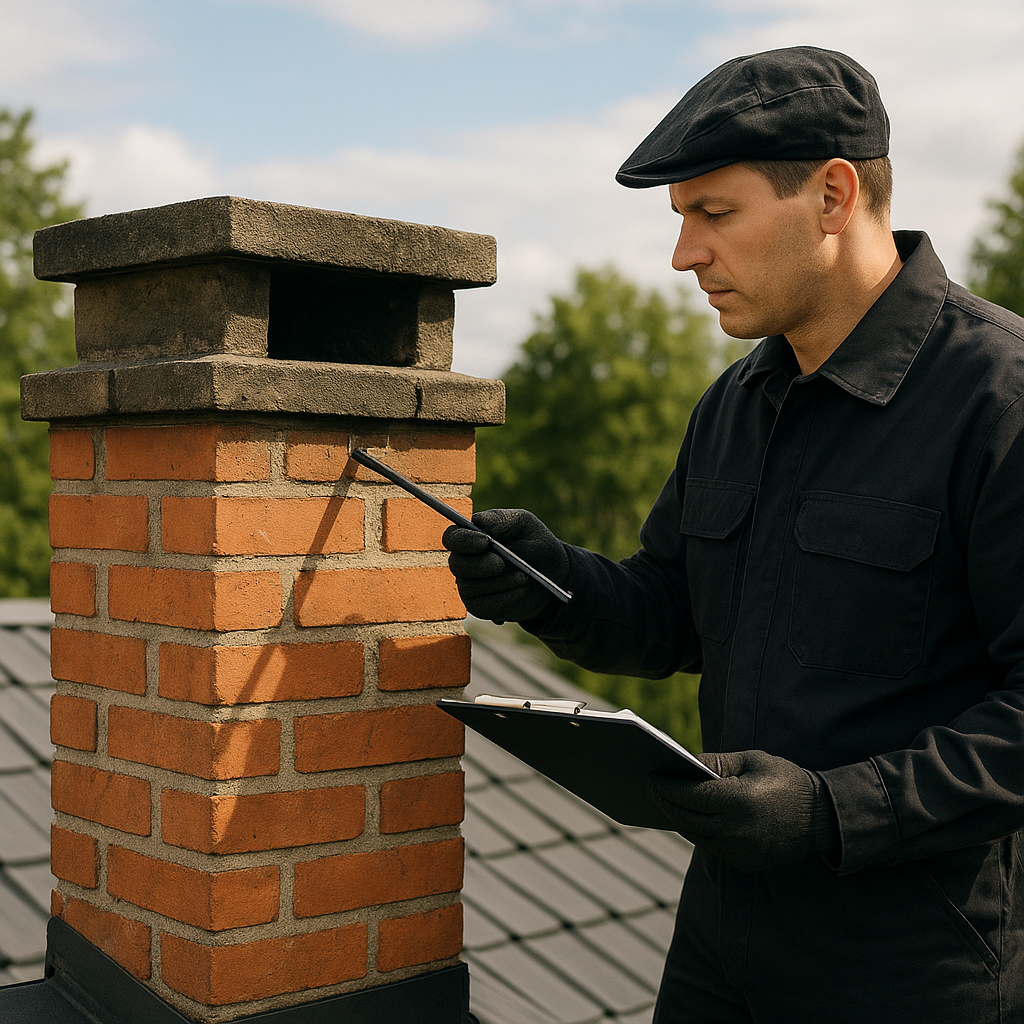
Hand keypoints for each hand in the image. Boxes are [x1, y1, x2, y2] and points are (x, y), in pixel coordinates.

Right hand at [442, 509, 568, 623]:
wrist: (552, 574)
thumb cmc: (534, 543)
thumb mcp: (525, 524)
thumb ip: (501, 519)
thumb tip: (478, 520)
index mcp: (471, 537)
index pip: (452, 537)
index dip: (464, 540)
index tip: (485, 541)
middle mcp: (465, 561)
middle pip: (457, 565)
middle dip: (480, 565)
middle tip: (502, 564)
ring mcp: (470, 585)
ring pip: (470, 587)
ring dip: (498, 583)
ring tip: (522, 577)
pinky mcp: (480, 606)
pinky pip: (481, 607)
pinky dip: (503, 598)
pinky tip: (520, 591)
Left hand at [649, 750, 839, 871]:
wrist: (823, 817)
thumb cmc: (785, 780)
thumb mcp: (752, 761)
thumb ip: (715, 763)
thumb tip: (683, 763)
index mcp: (739, 801)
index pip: (690, 796)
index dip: (667, 787)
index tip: (650, 777)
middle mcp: (737, 831)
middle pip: (687, 818)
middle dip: (666, 803)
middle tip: (651, 788)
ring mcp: (741, 851)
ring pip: (696, 835)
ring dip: (678, 819)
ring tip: (664, 801)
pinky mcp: (745, 863)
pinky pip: (712, 846)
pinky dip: (698, 831)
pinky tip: (687, 816)